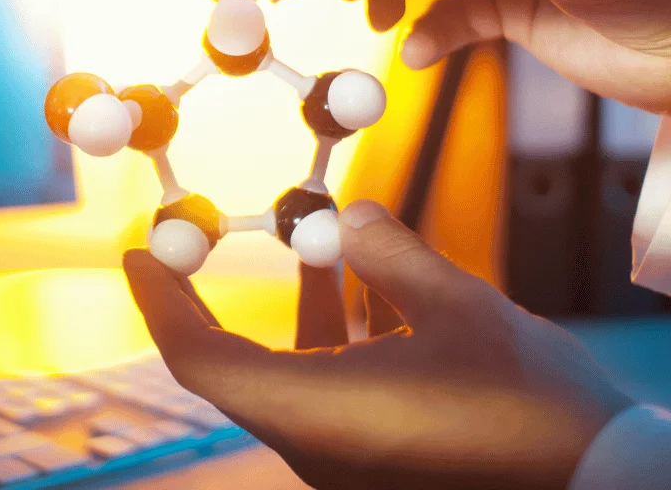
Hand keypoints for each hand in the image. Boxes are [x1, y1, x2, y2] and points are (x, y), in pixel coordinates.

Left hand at [123, 201, 631, 489]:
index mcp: (316, 415)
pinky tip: (374, 284)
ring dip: (299, 305)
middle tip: (207, 233)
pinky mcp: (382, 463)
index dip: (162, 302)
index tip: (139, 249)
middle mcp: (317, 446)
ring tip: (316, 233)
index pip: (201, 359)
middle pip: (239, 363)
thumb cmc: (532, 407)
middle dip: (221, 295)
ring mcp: (348, 461)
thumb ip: (393, 253)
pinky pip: (335, 391)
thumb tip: (351, 208)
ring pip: (295, 371)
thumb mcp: (461, 307)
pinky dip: (340, 336)